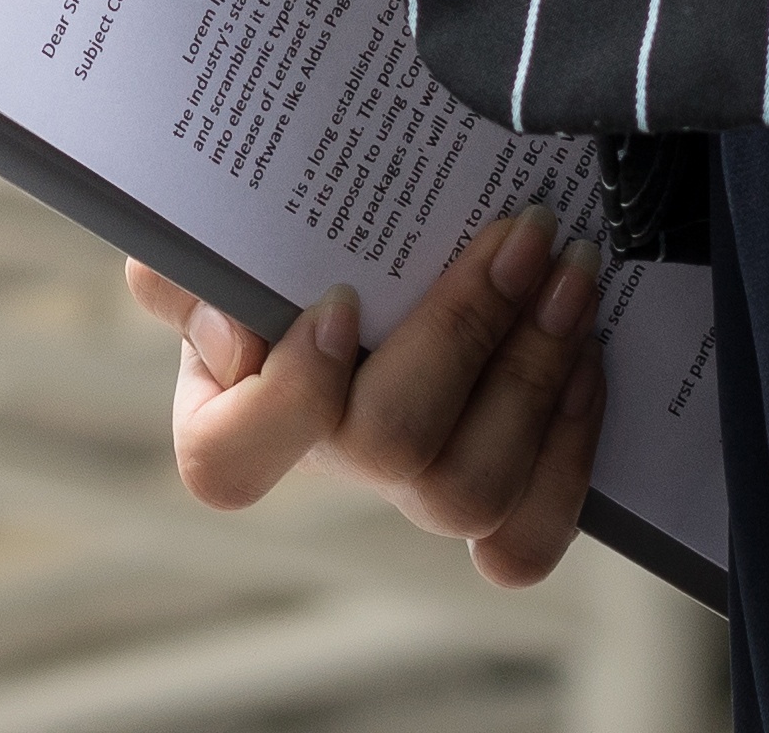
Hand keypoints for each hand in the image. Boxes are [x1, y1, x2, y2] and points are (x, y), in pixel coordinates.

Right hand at [127, 214, 609, 590]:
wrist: (371, 259)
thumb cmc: (282, 249)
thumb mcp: (214, 245)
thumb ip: (182, 273)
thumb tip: (232, 329)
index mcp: (234, 416)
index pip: (229, 461)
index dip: (289, 397)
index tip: (340, 302)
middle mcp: (329, 466)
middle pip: (389, 447)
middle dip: (466, 333)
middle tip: (520, 234)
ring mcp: (413, 494)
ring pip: (473, 489)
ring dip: (535, 373)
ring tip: (572, 274)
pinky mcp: (491, 508)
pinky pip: (526, 534)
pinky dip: (568, 448)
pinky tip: (586, 352)